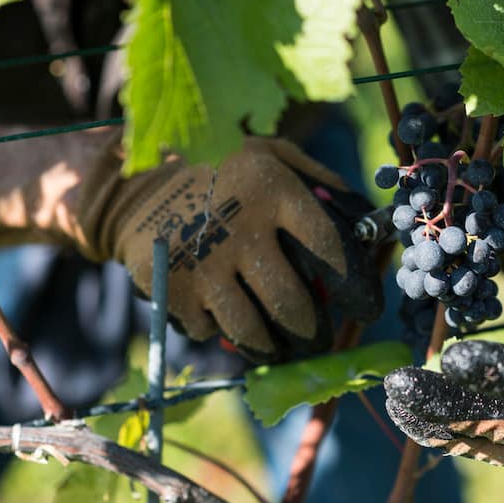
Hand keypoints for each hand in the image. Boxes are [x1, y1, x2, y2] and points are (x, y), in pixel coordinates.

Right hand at [77, 137, 382, 361]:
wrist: (137, 187)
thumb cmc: (222, 174)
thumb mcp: (270, 155)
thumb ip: (319, 182)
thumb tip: (367, 222)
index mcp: (273, 191)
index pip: (328, 249)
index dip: (354, 287)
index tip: (365, 309)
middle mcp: (239, 228)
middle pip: (292, 304)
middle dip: (313, 332)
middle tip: (319, 338)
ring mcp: (202, 263)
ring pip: (253, 332)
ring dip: (274, 347)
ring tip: (284, 345)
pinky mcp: (171, 290)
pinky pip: (210, 331)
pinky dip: (222, 330)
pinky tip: (225, 312)